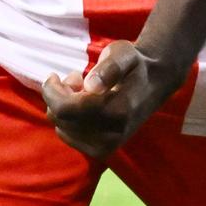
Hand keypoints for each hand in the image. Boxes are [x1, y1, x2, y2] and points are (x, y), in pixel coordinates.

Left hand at [40, 40, 179, 160]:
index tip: (54, 75)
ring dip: (65, 106)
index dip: (51, 91)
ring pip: (61, 126)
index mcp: (118, 111)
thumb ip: (109, 68)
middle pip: (60, 118)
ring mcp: (106, 146)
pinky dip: (69, 119)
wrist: (154, 83)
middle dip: (60, 95)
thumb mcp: (124, 54)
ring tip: (83, 90)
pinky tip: (82, 105)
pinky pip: (67, 135)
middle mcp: (112, 135)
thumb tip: (91, 87)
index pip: (66, 109)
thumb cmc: (134, 64)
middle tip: (78, 78)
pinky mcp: (101, 151)